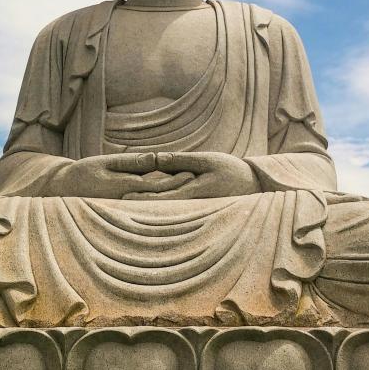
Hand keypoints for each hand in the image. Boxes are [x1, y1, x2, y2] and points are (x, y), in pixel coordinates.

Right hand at [63, 153, 194, 198]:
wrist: (63, 191)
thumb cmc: (84, 173)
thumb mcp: (105, 162)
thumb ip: (131, 162)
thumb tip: (155, 159)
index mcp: (123, 189)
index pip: (155, 186)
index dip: (175, 181)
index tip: (191, 174)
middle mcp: (126, 203)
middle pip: (158, 199)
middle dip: (178, 192)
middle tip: (199, 183)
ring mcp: (123, 211)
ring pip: (152, 206)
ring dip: (172, 200)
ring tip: (191, 191)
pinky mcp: (121, 213)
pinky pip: (143, 209)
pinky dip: (158, 204)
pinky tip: (171, 199)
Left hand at [122, 152, 260, 199]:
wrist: (254, 186)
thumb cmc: (232, 170)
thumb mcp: (207, 161)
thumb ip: (181, 161)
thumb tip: (156, 159)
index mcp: (192, 193)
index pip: (160, 198)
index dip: (140, 198)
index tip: (121, 197)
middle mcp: (191, 206)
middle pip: (159, 208)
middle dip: (138, 206)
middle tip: (114, 205)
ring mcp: (193, 210)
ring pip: (166, 210)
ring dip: (147, 208)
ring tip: (123, 206)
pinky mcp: (196, 209)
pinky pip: (175, 208)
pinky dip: (160, 206)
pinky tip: (146, 205)